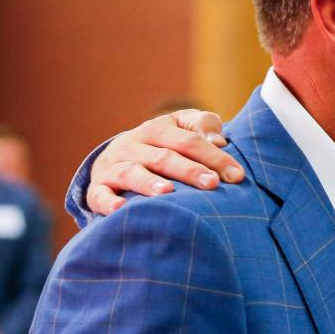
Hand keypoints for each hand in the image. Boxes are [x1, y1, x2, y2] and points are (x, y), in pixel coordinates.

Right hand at [88, 109, 244, 215]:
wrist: (115, 158)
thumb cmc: (162, 144)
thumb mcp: (181, 126)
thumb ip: (203, 125)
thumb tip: (219, 141)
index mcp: (158, 128)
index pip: (190, 141)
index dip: (214, 156)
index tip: (236, 175)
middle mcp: (134, 144)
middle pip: (164, 156)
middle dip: (189, 170)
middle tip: (211, 183)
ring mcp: (114, 166)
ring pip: (132, 173)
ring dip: (149, 182)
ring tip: (168, 192)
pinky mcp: (97, 188)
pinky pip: (100, 195)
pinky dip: (109, 202)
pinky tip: (121, 208)